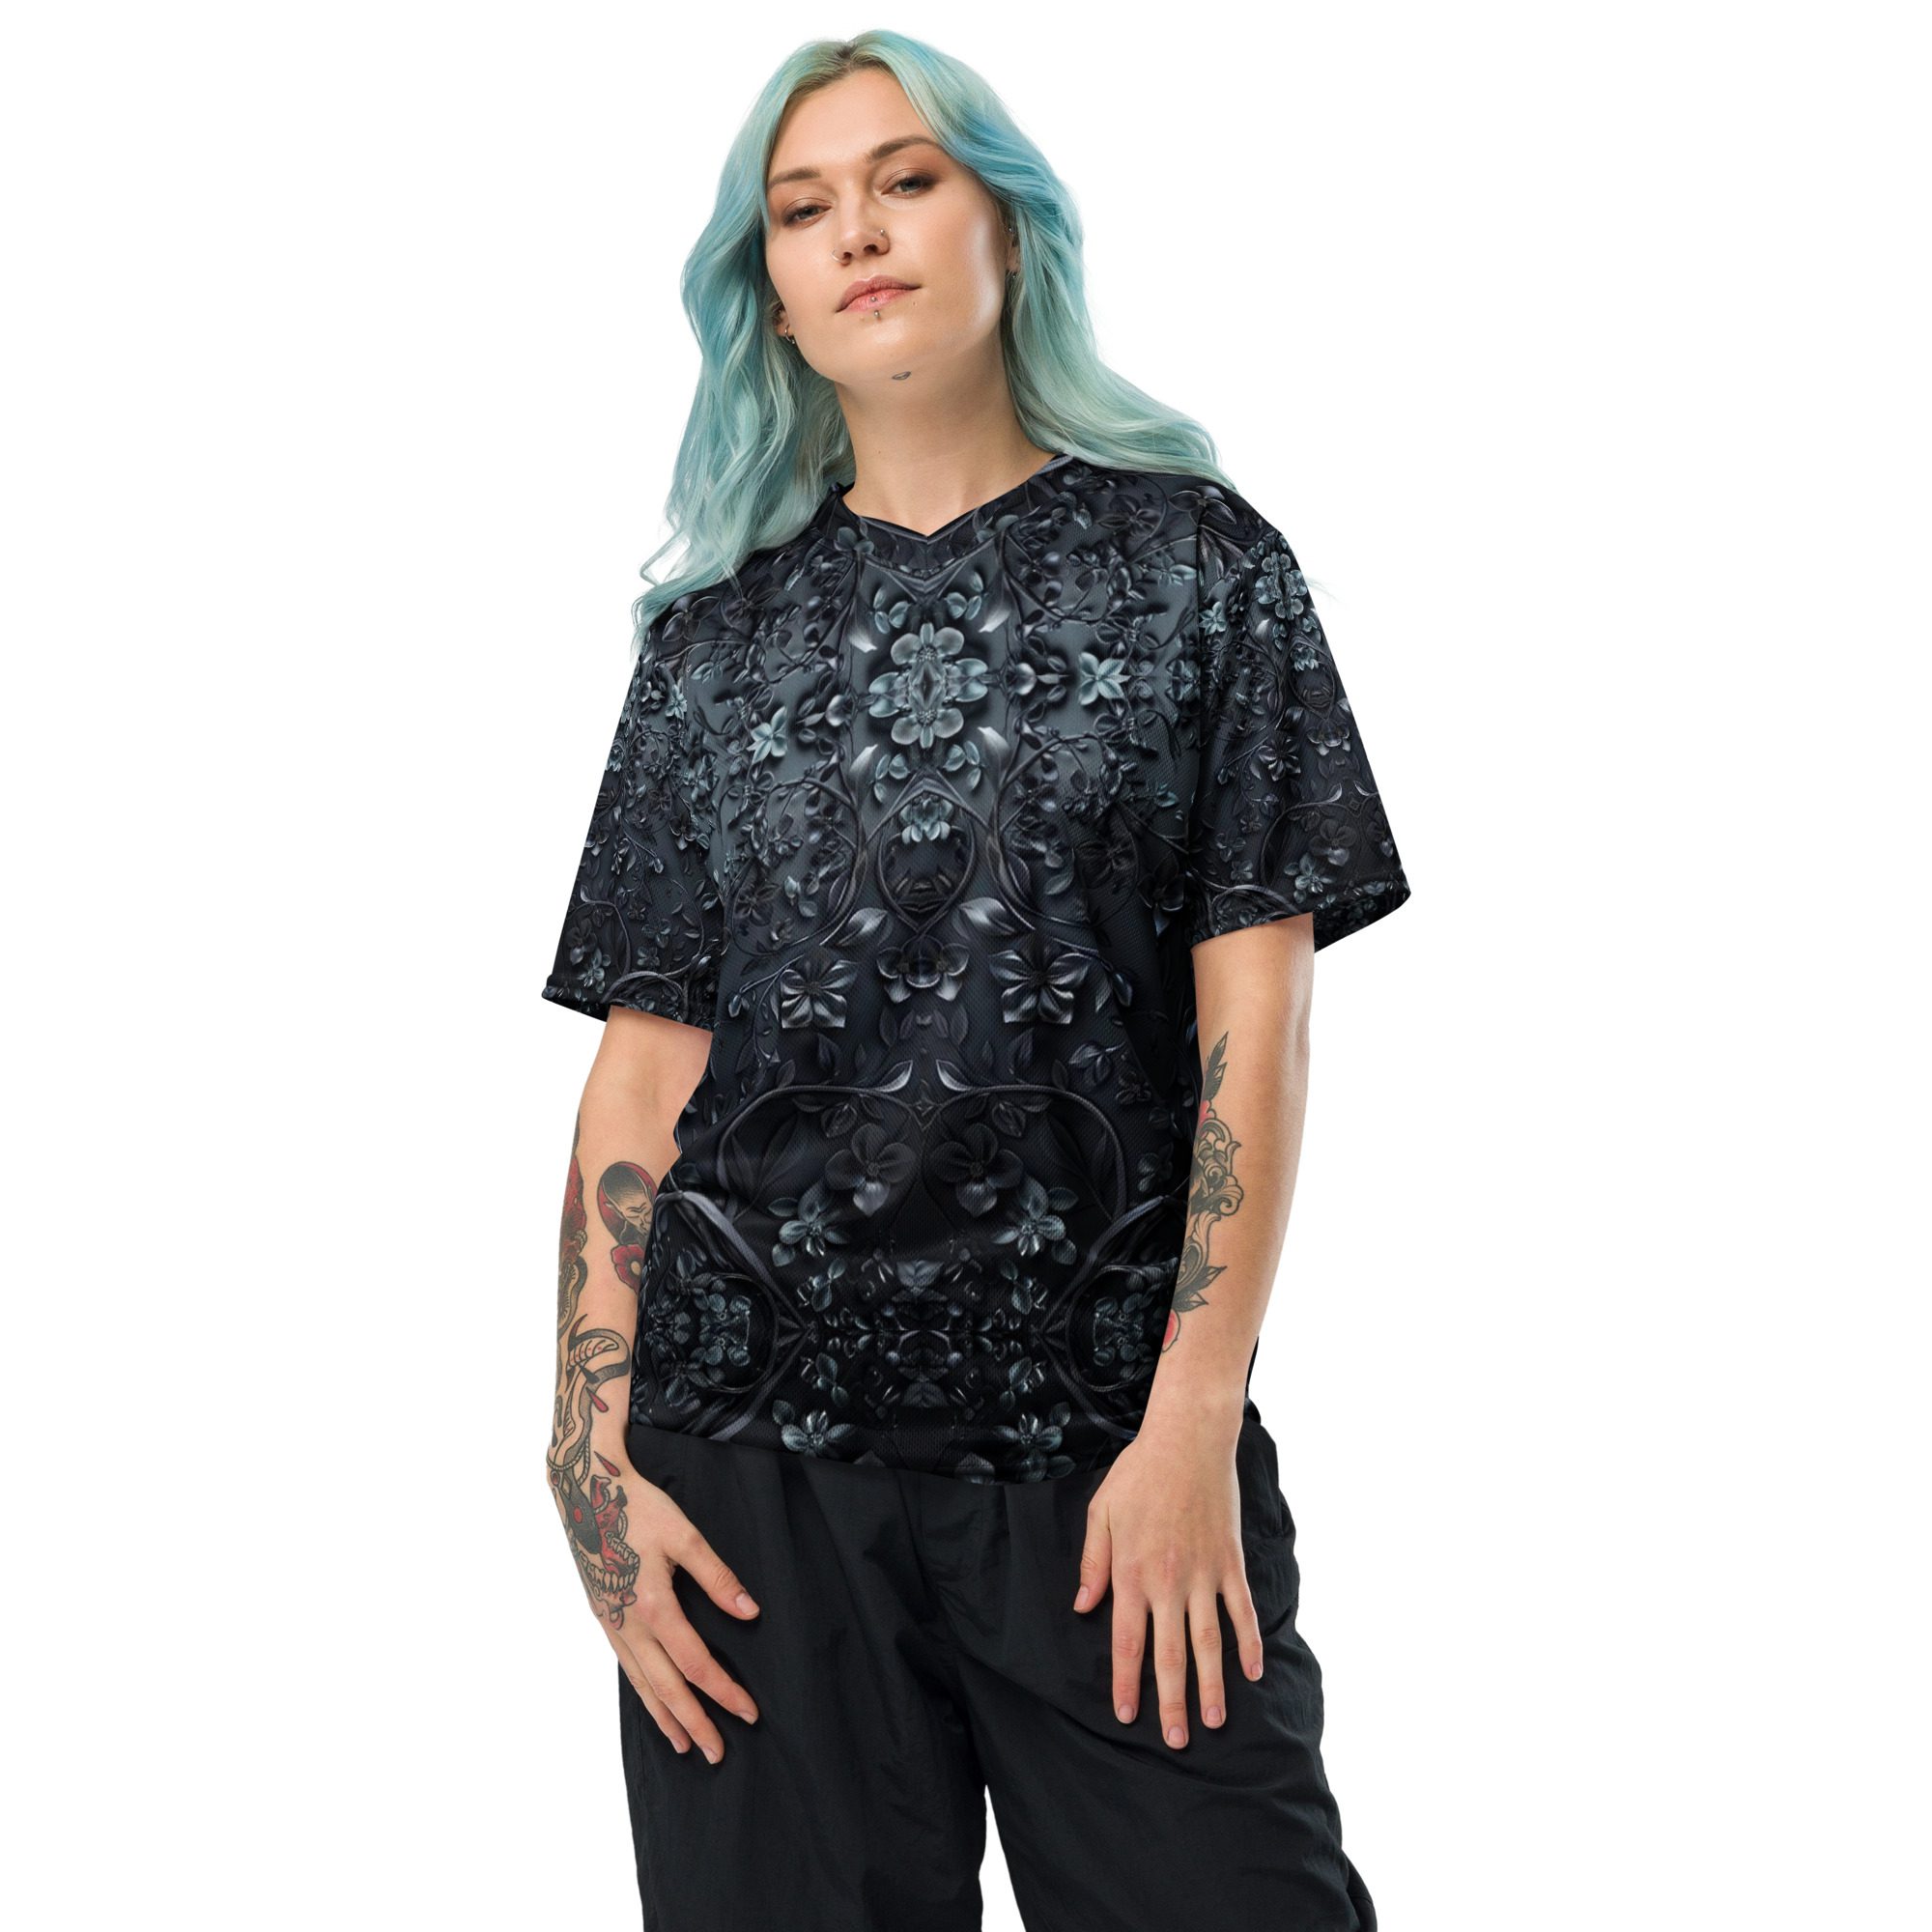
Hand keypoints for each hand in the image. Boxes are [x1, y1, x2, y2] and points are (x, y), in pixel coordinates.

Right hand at [547, 1451, 761, 1764]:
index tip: (749, 1713)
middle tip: (717, 1754)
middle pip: (666, 1688)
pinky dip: (643, 1693)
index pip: (696, 1664)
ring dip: (665, 1717)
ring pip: (641, 1684)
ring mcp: (611, 1624)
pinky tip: (653, 1702)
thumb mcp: (684, 1535)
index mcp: (652, 1605)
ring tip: (684, 1746)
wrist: (584, 1490)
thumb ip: (718, 1577)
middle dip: (694, 1723)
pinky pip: (627, 1668)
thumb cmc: (637, 1507)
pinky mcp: (603, 1617)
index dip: (724, 1692)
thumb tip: (749, 1613)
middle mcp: (628, 1624)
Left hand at [1069, 1408, 1263, 1746]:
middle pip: (1170, 1655)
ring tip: (1213, 1721)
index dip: (1127, 1683)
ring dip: (1212, 1685)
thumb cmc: (1139, 1475)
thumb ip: (1093, 1564)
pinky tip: (1253, 1672)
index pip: (1128, 1643)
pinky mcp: (1230, 1563)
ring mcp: (1204, 1575)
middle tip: (1176, 1740)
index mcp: (1132, 1574)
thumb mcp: (1101, 1514)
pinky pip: (1242, 1611)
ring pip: (1209, 1643)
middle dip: (1172, 1701)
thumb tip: (1082, 1607)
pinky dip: (1249, 1643)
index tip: (1126, 1715)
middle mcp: (1169, 1583)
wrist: (1187, 1440)